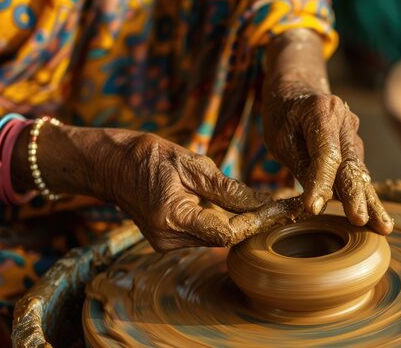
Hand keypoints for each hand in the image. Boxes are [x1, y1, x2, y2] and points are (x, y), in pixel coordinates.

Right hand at [62, 130, 307, 251]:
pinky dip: (224, 221)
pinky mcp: (169, 240)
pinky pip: (205, 233)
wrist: (112, 165)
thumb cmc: (149, 157)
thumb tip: (263, 202)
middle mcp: (169, 239)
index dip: (258, 221)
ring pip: (217, 237)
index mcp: (173, 218)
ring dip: (243, 222)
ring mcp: (167, 243)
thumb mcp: (191, 164)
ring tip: (274, 206)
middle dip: (257, 222)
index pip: (227, 231)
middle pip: (225, 238)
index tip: (285, 208)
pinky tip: (243, 208)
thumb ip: (226, 188)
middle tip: (289, 206)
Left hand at [262, 91, 392, 234]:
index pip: (325, 153)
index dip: (320, 183)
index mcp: (323, 111)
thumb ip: (301, 165)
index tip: (313, 208)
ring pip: (359, 172)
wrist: (297, 91)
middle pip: (351, 164)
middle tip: (360, 219)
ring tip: (382, 227)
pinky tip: (379, 220)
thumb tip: (317, 201)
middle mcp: (346, 121)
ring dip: (369, 201)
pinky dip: (366, 197)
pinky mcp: (355, 149)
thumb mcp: (281, 137)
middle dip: (356, 195)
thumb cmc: (284, 115)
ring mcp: (354, 135)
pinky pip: (358, 175)